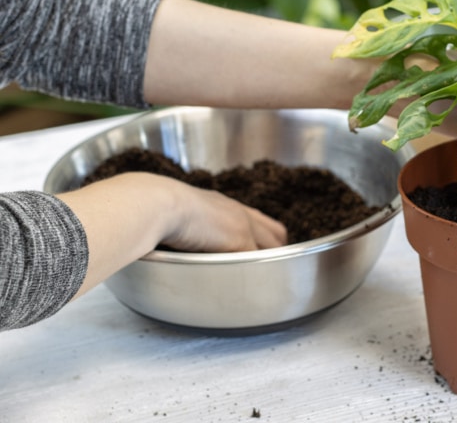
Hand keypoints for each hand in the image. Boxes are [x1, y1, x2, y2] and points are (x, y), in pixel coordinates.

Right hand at [58, 172, 286, 297]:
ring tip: (277, 285)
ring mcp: (241, 226)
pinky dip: (261, 277)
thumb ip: (163, 229)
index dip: (262, 234)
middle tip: (280, 268)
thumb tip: (141, 241)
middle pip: (275, 232)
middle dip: (279, 248)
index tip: (264, 247)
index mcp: (217, 204)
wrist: (147, 202)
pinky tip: (264, 290)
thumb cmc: (141, 207)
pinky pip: (259, 262)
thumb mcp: (159, 216)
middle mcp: (235, 212)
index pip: (253, 219)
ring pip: (274, 248)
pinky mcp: (240, 240)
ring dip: (273, 265)